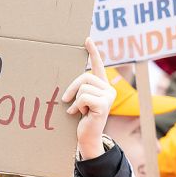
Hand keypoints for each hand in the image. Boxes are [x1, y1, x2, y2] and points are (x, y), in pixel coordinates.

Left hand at [63, 38, 115, 159]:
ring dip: (75, 100)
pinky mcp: (104, 104)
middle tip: (66, 100)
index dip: (93, 52)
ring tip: (79, 110)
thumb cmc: (81, 119)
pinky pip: (84, 97)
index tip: (87, 39)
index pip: (98, 66)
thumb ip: (80, 89)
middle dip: (72, 88)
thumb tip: (69, 83)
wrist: (87, 137)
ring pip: (83, 88)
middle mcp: (109, 89)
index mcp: (102, 86)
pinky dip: (77, 106)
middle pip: (85, 77)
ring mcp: (108, 97)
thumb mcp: (80, 100)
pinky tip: (80, 114)